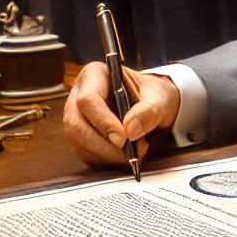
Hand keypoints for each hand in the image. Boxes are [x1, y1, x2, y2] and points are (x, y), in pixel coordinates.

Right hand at [61, 60, 180, 168]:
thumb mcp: (160, 98)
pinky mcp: (81, 138)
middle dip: (103, 144)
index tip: (123, 138)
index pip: (88, 99)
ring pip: (79, 142)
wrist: (153, 108)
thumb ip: (149, 111)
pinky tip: (125, 156)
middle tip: (130, 154)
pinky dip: (106, 160)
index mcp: (95, 76)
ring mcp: (77, 118)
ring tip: (134, 153)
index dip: (103, 121)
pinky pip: (85, 154)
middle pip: (77, 124)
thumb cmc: (153, 97)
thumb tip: (130, 130)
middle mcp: (79, 96)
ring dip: (106, 155)